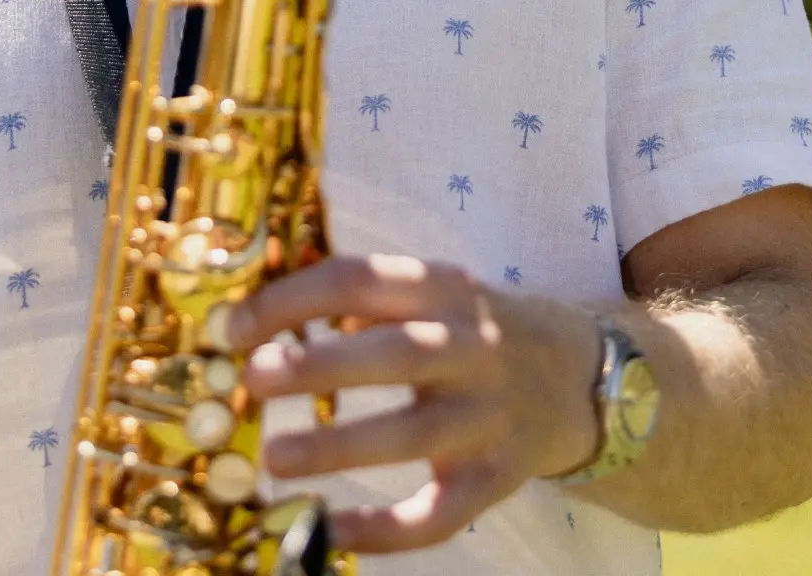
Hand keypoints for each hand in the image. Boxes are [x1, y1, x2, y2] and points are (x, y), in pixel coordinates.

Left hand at [218, 253, 603, 553]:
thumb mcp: (431, 294)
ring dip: (340, 445)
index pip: (360, 280)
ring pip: (415, 433)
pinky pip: (439, 514)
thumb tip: (257, 327)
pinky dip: (384, 530)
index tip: (234, 329)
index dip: (292, 301)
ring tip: (275, 458)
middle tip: (252, 379)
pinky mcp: (498, 478)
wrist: (577, 376)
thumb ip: (361, 303)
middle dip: (320, 365)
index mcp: (443, 289)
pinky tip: (329, 531)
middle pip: (394, 352)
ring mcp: (489, 416)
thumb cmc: (470, 330)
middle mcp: (472, 346)